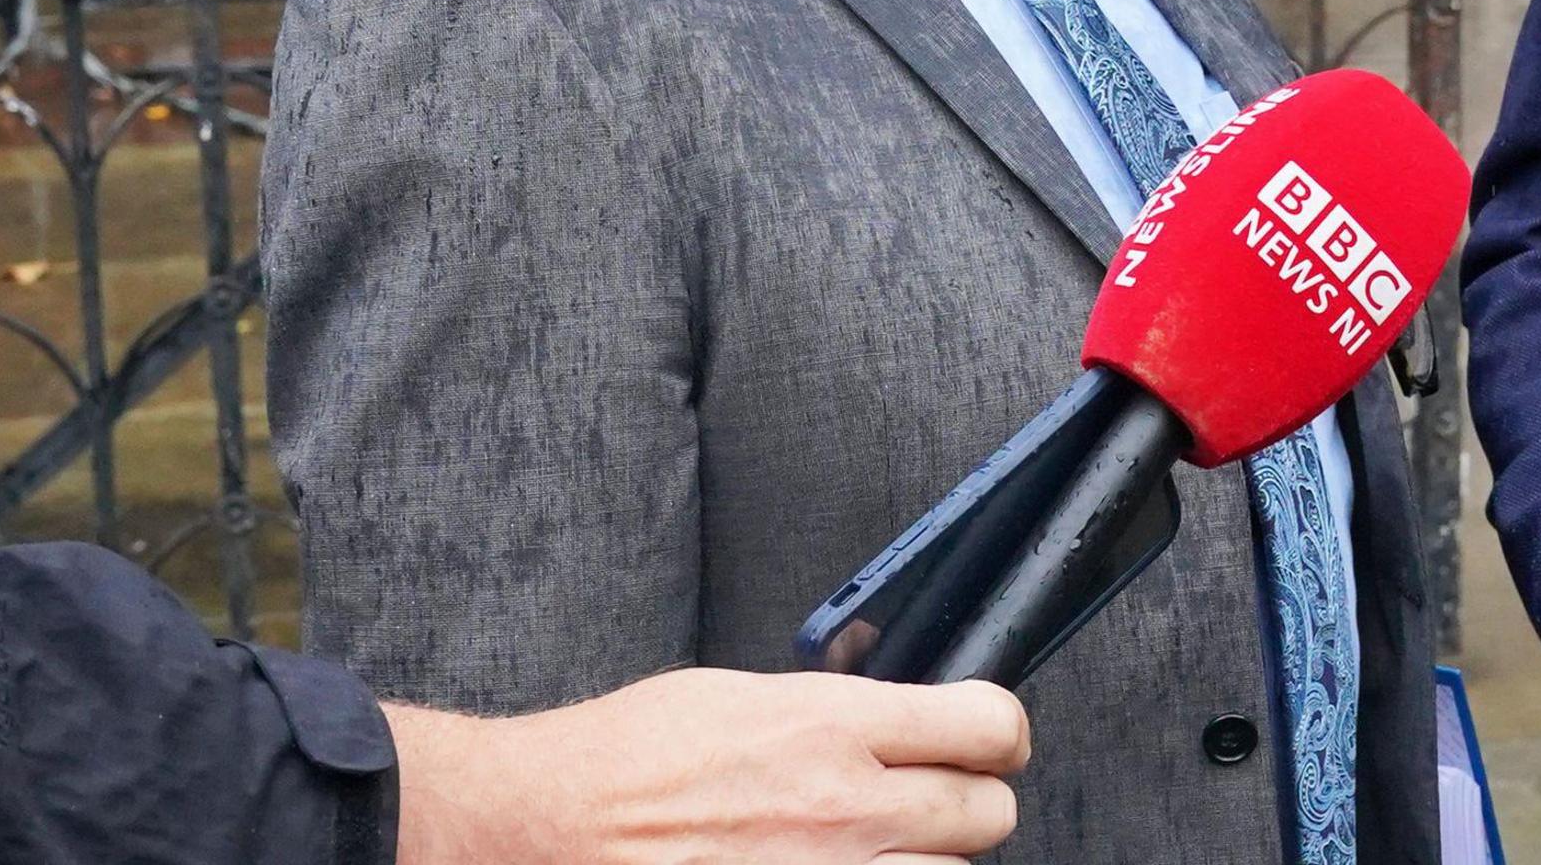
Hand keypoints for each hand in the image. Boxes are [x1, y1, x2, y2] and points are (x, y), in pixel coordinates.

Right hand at [389, 668, 1030, 864]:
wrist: (545, 826)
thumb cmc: (624, 759)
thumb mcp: (739, 693)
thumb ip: (833, 707)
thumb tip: (894, 712)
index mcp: (832, 727)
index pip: (988, 725)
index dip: (995, 731)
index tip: (981, 737)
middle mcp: (845, 808)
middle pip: (989, 814)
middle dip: (968, 803)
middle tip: (929, 801)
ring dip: (923, 861)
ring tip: (870, 846)